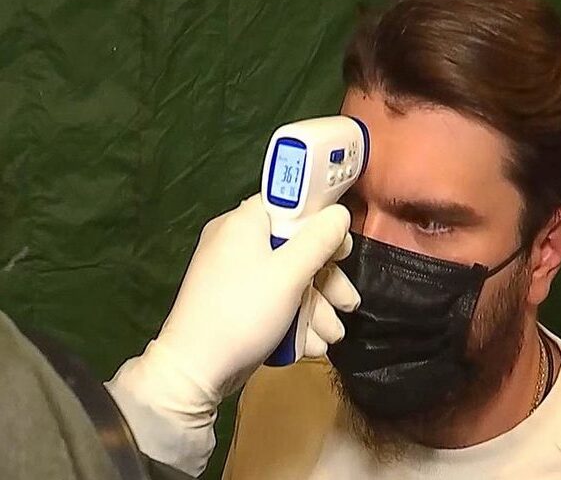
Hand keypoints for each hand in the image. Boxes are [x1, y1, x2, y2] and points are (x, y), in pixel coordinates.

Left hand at [105, 194, 358, 475]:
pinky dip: (295, 320)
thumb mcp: (289, 274)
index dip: (321, 225)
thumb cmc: (244, 312)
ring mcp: (236, 276)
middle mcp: (238, 243)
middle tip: (348, 304)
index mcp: (244, 223)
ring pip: (290, 281)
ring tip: (332, 337)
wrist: (195, 371)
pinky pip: (274, 302)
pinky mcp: (238, 304)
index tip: (343, 250)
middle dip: (326, 281)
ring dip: (316, 308)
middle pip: (296, 249)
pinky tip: (311, 346)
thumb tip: (340, 213)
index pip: (290, 206)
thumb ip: (319, 240)